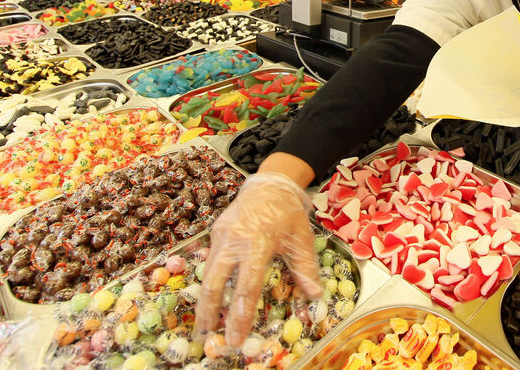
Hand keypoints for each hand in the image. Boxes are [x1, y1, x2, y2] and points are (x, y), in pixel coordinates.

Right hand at [194, 169, 322, 346]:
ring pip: (207, 273)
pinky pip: (210, 261)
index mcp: (258, 242)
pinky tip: (211, 297)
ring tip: (205, 323)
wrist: (270, 184)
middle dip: (209, 311)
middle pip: (214, 281)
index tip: (237, 335)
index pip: (247, 285)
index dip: (240, 314)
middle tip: (209, 335)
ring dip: (205, 299)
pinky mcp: (216, 233)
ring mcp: (222, 236)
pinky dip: (209, 281)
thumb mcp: (301, 239)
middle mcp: (235, 240)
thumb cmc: (287, 213)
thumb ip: (305, 268)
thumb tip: (315, 295)